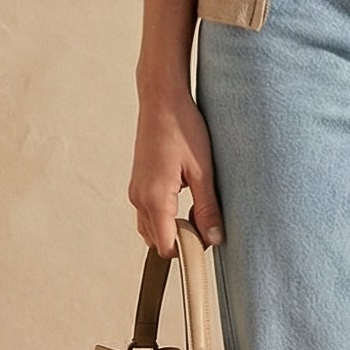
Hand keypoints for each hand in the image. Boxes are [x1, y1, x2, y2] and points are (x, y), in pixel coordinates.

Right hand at [128, 77, 225, 256]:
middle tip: (206, 222)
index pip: (167, 246)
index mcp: (155, 199)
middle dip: (181, 241)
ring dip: (173, 228)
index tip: (209, 238)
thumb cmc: (183, 128)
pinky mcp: (138, 184)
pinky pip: (149, 213)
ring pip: (152, 228)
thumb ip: (207, 208)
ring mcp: (136, 191)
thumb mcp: (203, 171)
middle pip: (157, 241)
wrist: (162, 100)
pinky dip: (165, 216)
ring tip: (197, 209)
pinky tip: (185, 199)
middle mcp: (139, 199)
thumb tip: (213, 239)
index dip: (189, 249)